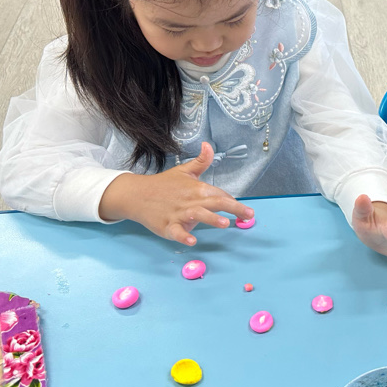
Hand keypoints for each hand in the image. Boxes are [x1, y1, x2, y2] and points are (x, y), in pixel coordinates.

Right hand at [99, 141, 253, 245]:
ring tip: (225, 223)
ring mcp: (178, 214)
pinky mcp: (167, 226)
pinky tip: (192, 241)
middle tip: (249, 214)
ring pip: (197, 216)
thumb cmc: (163, 184)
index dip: (233, 202)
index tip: (246, 211)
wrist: (137, 194)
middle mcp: (190, 200)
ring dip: (211, 219)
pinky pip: (176, 232)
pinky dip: (183, 236)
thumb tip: (209, 145)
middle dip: (234, 208)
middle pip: (215, 203)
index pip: (219, 195)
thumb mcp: (184, 171)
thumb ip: (201, 161)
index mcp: (197, 188)